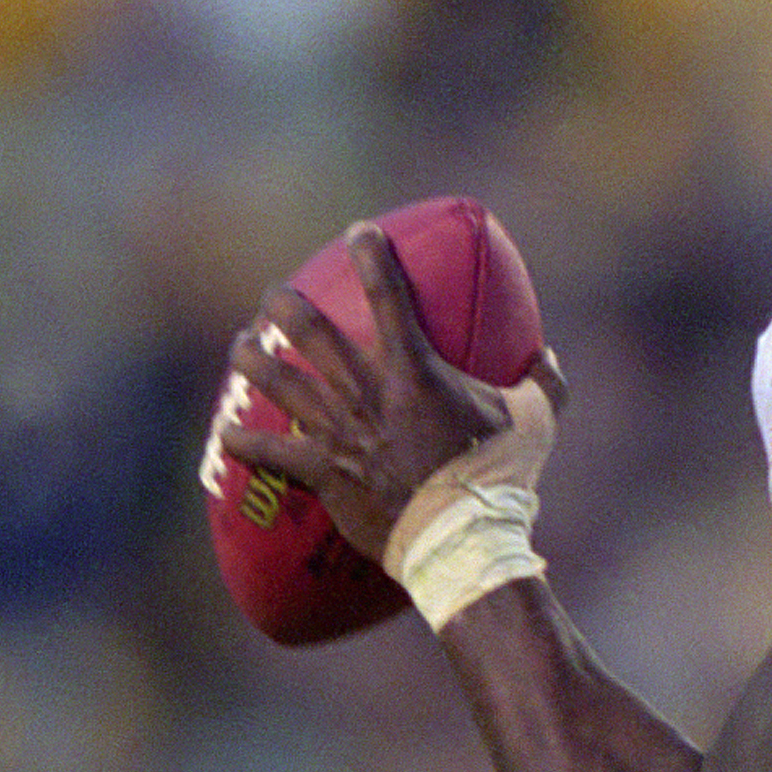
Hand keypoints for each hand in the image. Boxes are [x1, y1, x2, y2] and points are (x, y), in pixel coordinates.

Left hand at [219, 221, 564, 564]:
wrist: (461, 539)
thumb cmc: (500, 476)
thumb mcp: (538, 420)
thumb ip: (543, 381)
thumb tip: (546, 355)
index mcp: (415, 370)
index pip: (388, 295)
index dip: (372, 256)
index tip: (359, 232)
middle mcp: (366, 392)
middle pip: (309, 331)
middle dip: (286, 304)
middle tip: (275, 295)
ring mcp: (339, 432)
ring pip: (277, 383)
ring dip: (253, 359)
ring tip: (242, 345)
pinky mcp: (323, 473)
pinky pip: (268, 454)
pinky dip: (243, 442)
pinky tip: (225, 431)